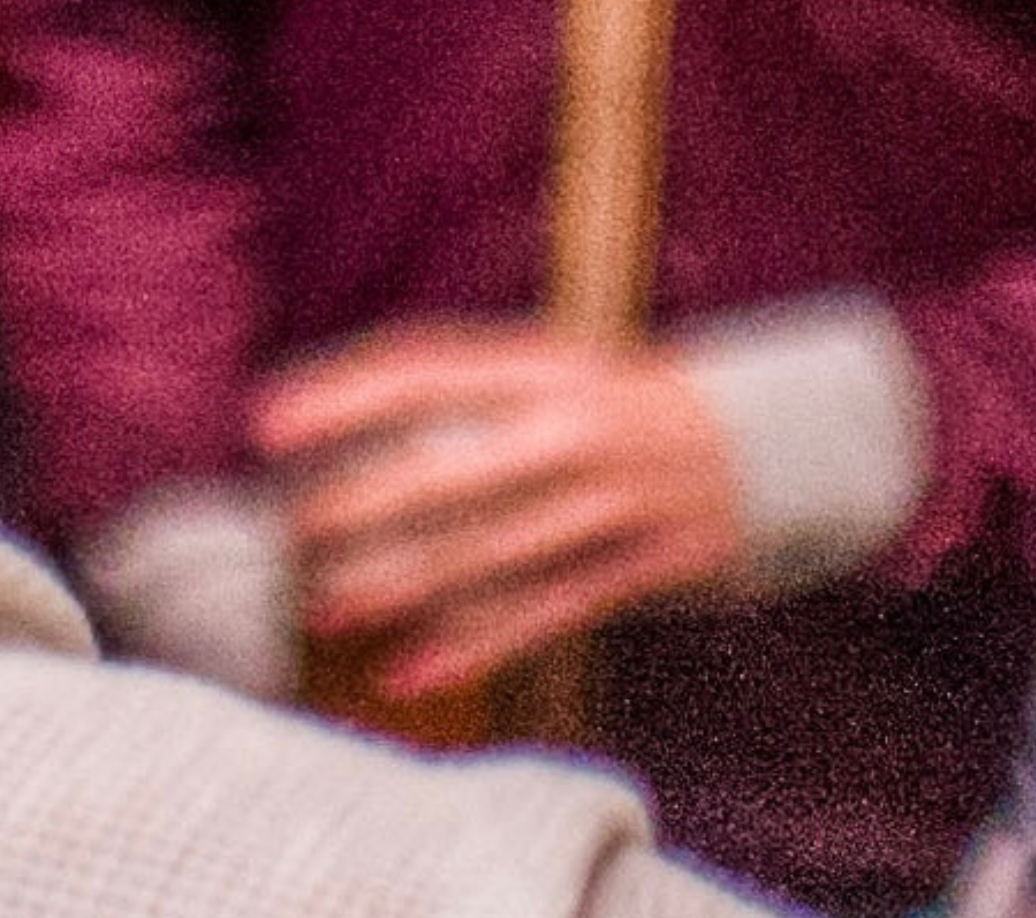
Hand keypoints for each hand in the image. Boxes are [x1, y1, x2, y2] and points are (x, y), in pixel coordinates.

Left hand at [255, 323, 747, 700]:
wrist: (766, 443)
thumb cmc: (626, 403)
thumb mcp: (561, 366)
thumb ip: (470, 384)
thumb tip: (341, 404)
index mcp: (551, 365)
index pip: (430, 371)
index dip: (345, 395)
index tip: (269, 424)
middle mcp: (581, 430)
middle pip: (454, 473)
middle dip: (364, 505)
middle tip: (292, 529)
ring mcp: (614, 502)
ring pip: (491, 554)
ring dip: (403, 584)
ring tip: (328, 608)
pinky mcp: (639, 565)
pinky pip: (543, 613)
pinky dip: (473, 646)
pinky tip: (409, 670)